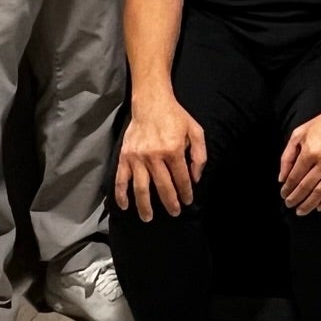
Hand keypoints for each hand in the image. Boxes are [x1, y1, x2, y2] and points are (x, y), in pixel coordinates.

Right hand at [114, 94, 206, 221]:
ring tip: (148, 217)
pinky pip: (121, 179)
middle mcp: (155, 156)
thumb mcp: (195, 131)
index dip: (186, 192)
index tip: (187, 202)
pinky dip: (121, 194)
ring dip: (145, 205)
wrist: (151, 103)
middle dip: (170, 202)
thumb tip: (195, 178)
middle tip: (174, 213)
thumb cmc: (176, 117)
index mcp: (173, 150)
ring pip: (141, 188)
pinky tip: (124, 206)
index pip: (181, 178)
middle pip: (163, 186)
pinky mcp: (125, 156)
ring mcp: (138, 157)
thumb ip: (199, 155)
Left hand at [277, 107, 320, 213]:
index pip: (295, 177)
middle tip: (290, 205)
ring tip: (301, 210)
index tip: (284, 195)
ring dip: (309, 203)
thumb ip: (287, 156)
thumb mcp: (299, 133)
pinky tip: (320, 207)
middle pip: (307, 186)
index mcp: (310, 151)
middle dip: (296, 198)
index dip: (288, 189)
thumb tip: (282, 178)